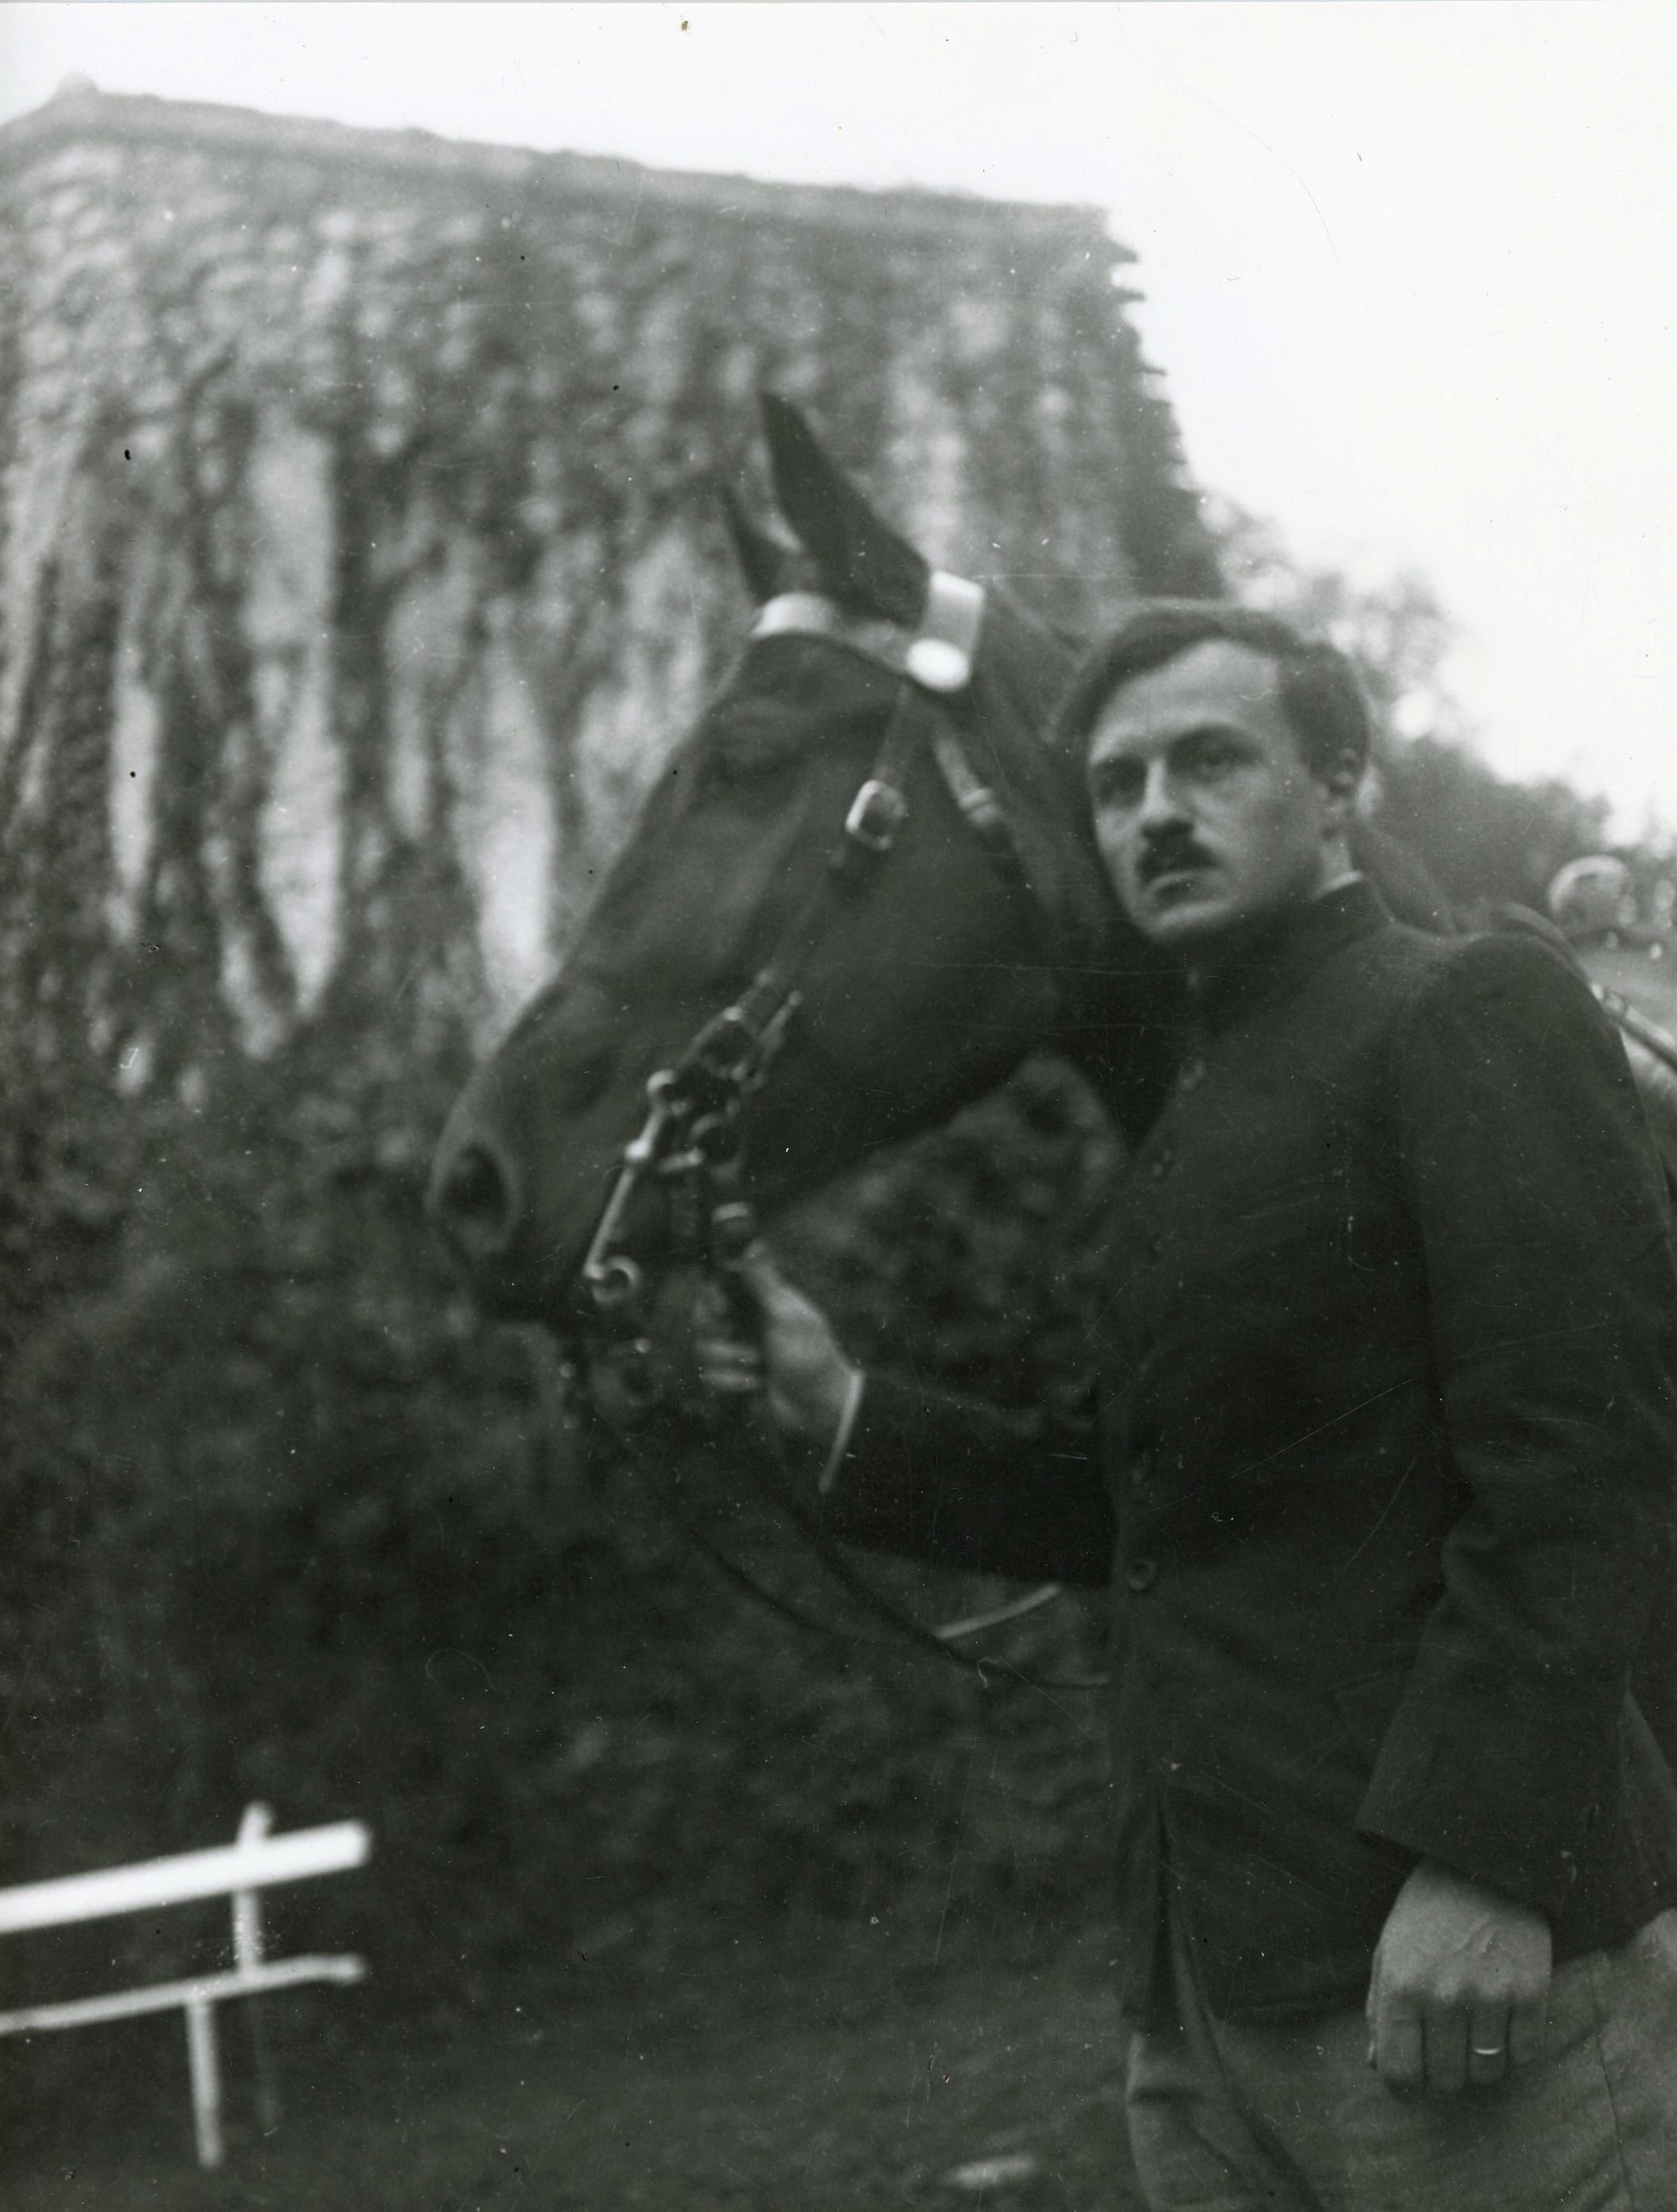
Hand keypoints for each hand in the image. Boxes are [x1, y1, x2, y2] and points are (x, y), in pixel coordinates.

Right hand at [703, 1245, 858, 1453]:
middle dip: (717, 1332)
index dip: (712, 1297)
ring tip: (759, 1366)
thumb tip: (754, 1245)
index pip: (718, 1286)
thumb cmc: (811, 1357)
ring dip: (731, 1360)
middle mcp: (743, 1322)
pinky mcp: (730, 1377)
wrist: (818, 1408)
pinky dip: (732, 1381)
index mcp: (759, 1301)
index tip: (723, 1308)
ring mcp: (735, 1350)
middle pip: (702, 1316)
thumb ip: (764, 1284)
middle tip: (738, 1339)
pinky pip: (709, 1375)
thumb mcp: (788, 1317)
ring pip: (702, 1348)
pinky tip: (755, 1384)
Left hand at [1366, 1859, 1550, 2096]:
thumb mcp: (1388, 1950)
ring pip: (1486, 2074)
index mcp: (1402, 1985)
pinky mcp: (1530, 1994)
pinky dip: (1512, 2048)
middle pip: (1446, 2079)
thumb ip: (1379, 2009)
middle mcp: (1444, 1997)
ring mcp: (1490, 1997)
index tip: (1411, 2080)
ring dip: (1478, 2062)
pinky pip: (1523, 2056)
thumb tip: (1378, 2065)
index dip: (1404, 2086)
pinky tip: (1501, 2020)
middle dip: (1442, 2071)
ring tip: (1473, 2031)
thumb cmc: (1426, 1911)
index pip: (1400, 2071)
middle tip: (1444, 2047)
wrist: (1481, 1865)